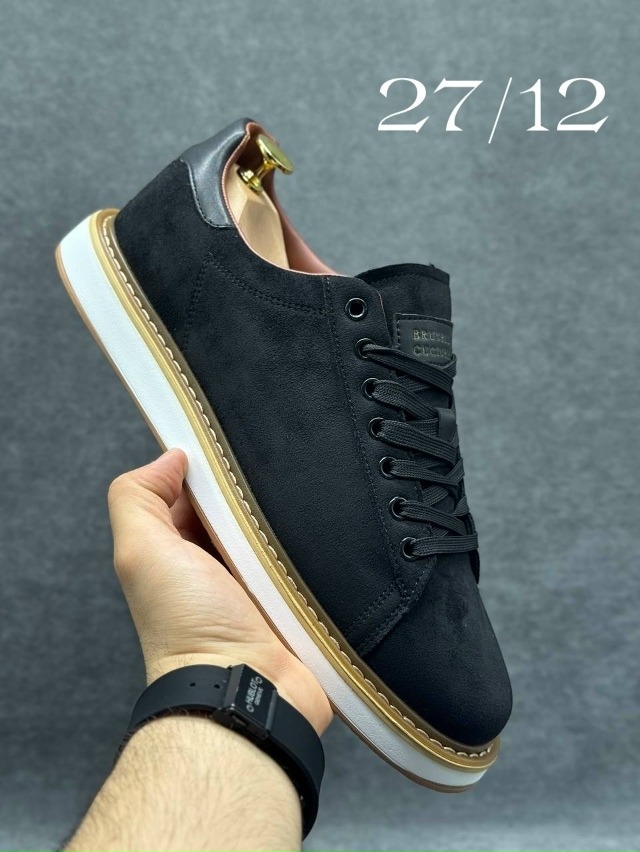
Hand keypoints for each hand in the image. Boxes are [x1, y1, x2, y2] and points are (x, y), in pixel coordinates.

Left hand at [107, 448, 331, 734]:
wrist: (247, 692)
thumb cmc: (189, 629)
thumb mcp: (142, 553)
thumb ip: (138, 498)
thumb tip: (170, 458)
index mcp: (180, 552)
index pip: (195, 492)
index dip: (208, 468)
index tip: (229, 444)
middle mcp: (220, 566)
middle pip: (242, 507)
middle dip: (257, 485)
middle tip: (279, 462)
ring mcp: (264, 583)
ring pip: (282, 528)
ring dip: (293, 513)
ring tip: (311, 488)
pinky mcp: (300, 598)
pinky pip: (315, 557)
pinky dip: (319, 543)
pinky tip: (329, 524)